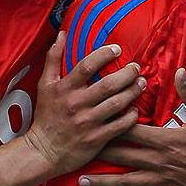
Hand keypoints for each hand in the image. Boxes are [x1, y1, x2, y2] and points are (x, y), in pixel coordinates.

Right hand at [22, 32, 144, 175]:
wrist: (43, 151)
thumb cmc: (46, 116)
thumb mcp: (44, 85)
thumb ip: (53, 58)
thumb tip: (62, 34)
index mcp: (64, 88)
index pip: (87, 65)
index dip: (105, 54)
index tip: (117, 49)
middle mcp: (77, 104)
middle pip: (109, 84)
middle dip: (128, 74)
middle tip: (136, 68)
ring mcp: (88, 122)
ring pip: (118, 103)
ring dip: (133, 92)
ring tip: (141, 83)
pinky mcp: (97, 139)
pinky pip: (120, 125)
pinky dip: (131, 116)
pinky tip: (135, 109)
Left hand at [83, 68, 185, 185]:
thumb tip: (179, 71)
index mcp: (164, 140)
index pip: (129, 130)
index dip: (109, 124)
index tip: (92, 120)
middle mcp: (156, 162)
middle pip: (120, 155)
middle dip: (97, 152)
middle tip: (76, 150)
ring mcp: (159, 182)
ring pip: (124, 182)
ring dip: (102, 182)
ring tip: (81, 181)